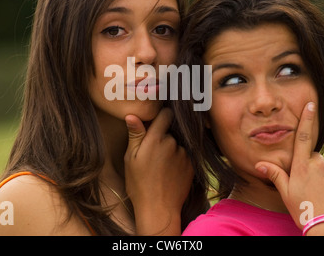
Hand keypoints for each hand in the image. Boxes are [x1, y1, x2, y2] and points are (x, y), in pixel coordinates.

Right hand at [124, 107, 193, 234]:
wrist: (159, 209)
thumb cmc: (139, 184)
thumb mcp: (131, 159)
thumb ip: (135, 135)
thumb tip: (132, 115)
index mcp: (156, 139)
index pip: (166, 114)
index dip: (162, 116)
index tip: (157, 122)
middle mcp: (173, 143)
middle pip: (170, 132)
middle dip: (162, 138)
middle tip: (152, 155)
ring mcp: (184, 154)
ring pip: (177, 145)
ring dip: (171, 150)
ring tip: (160, 168)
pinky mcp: (192, 164)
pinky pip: (184, 156)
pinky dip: (178, 161)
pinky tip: (169, 173)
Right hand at [255, 102, 323, 233]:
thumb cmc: (304, 211)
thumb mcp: (286, 193)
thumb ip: (275, 174)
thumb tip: (259, 163)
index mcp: (301, 167)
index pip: (303, 137)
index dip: (306, 119)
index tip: (311, 104)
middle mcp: (319, 165)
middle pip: (314, 158)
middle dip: (312, 167)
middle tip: (310, 186)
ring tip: (322, 194)